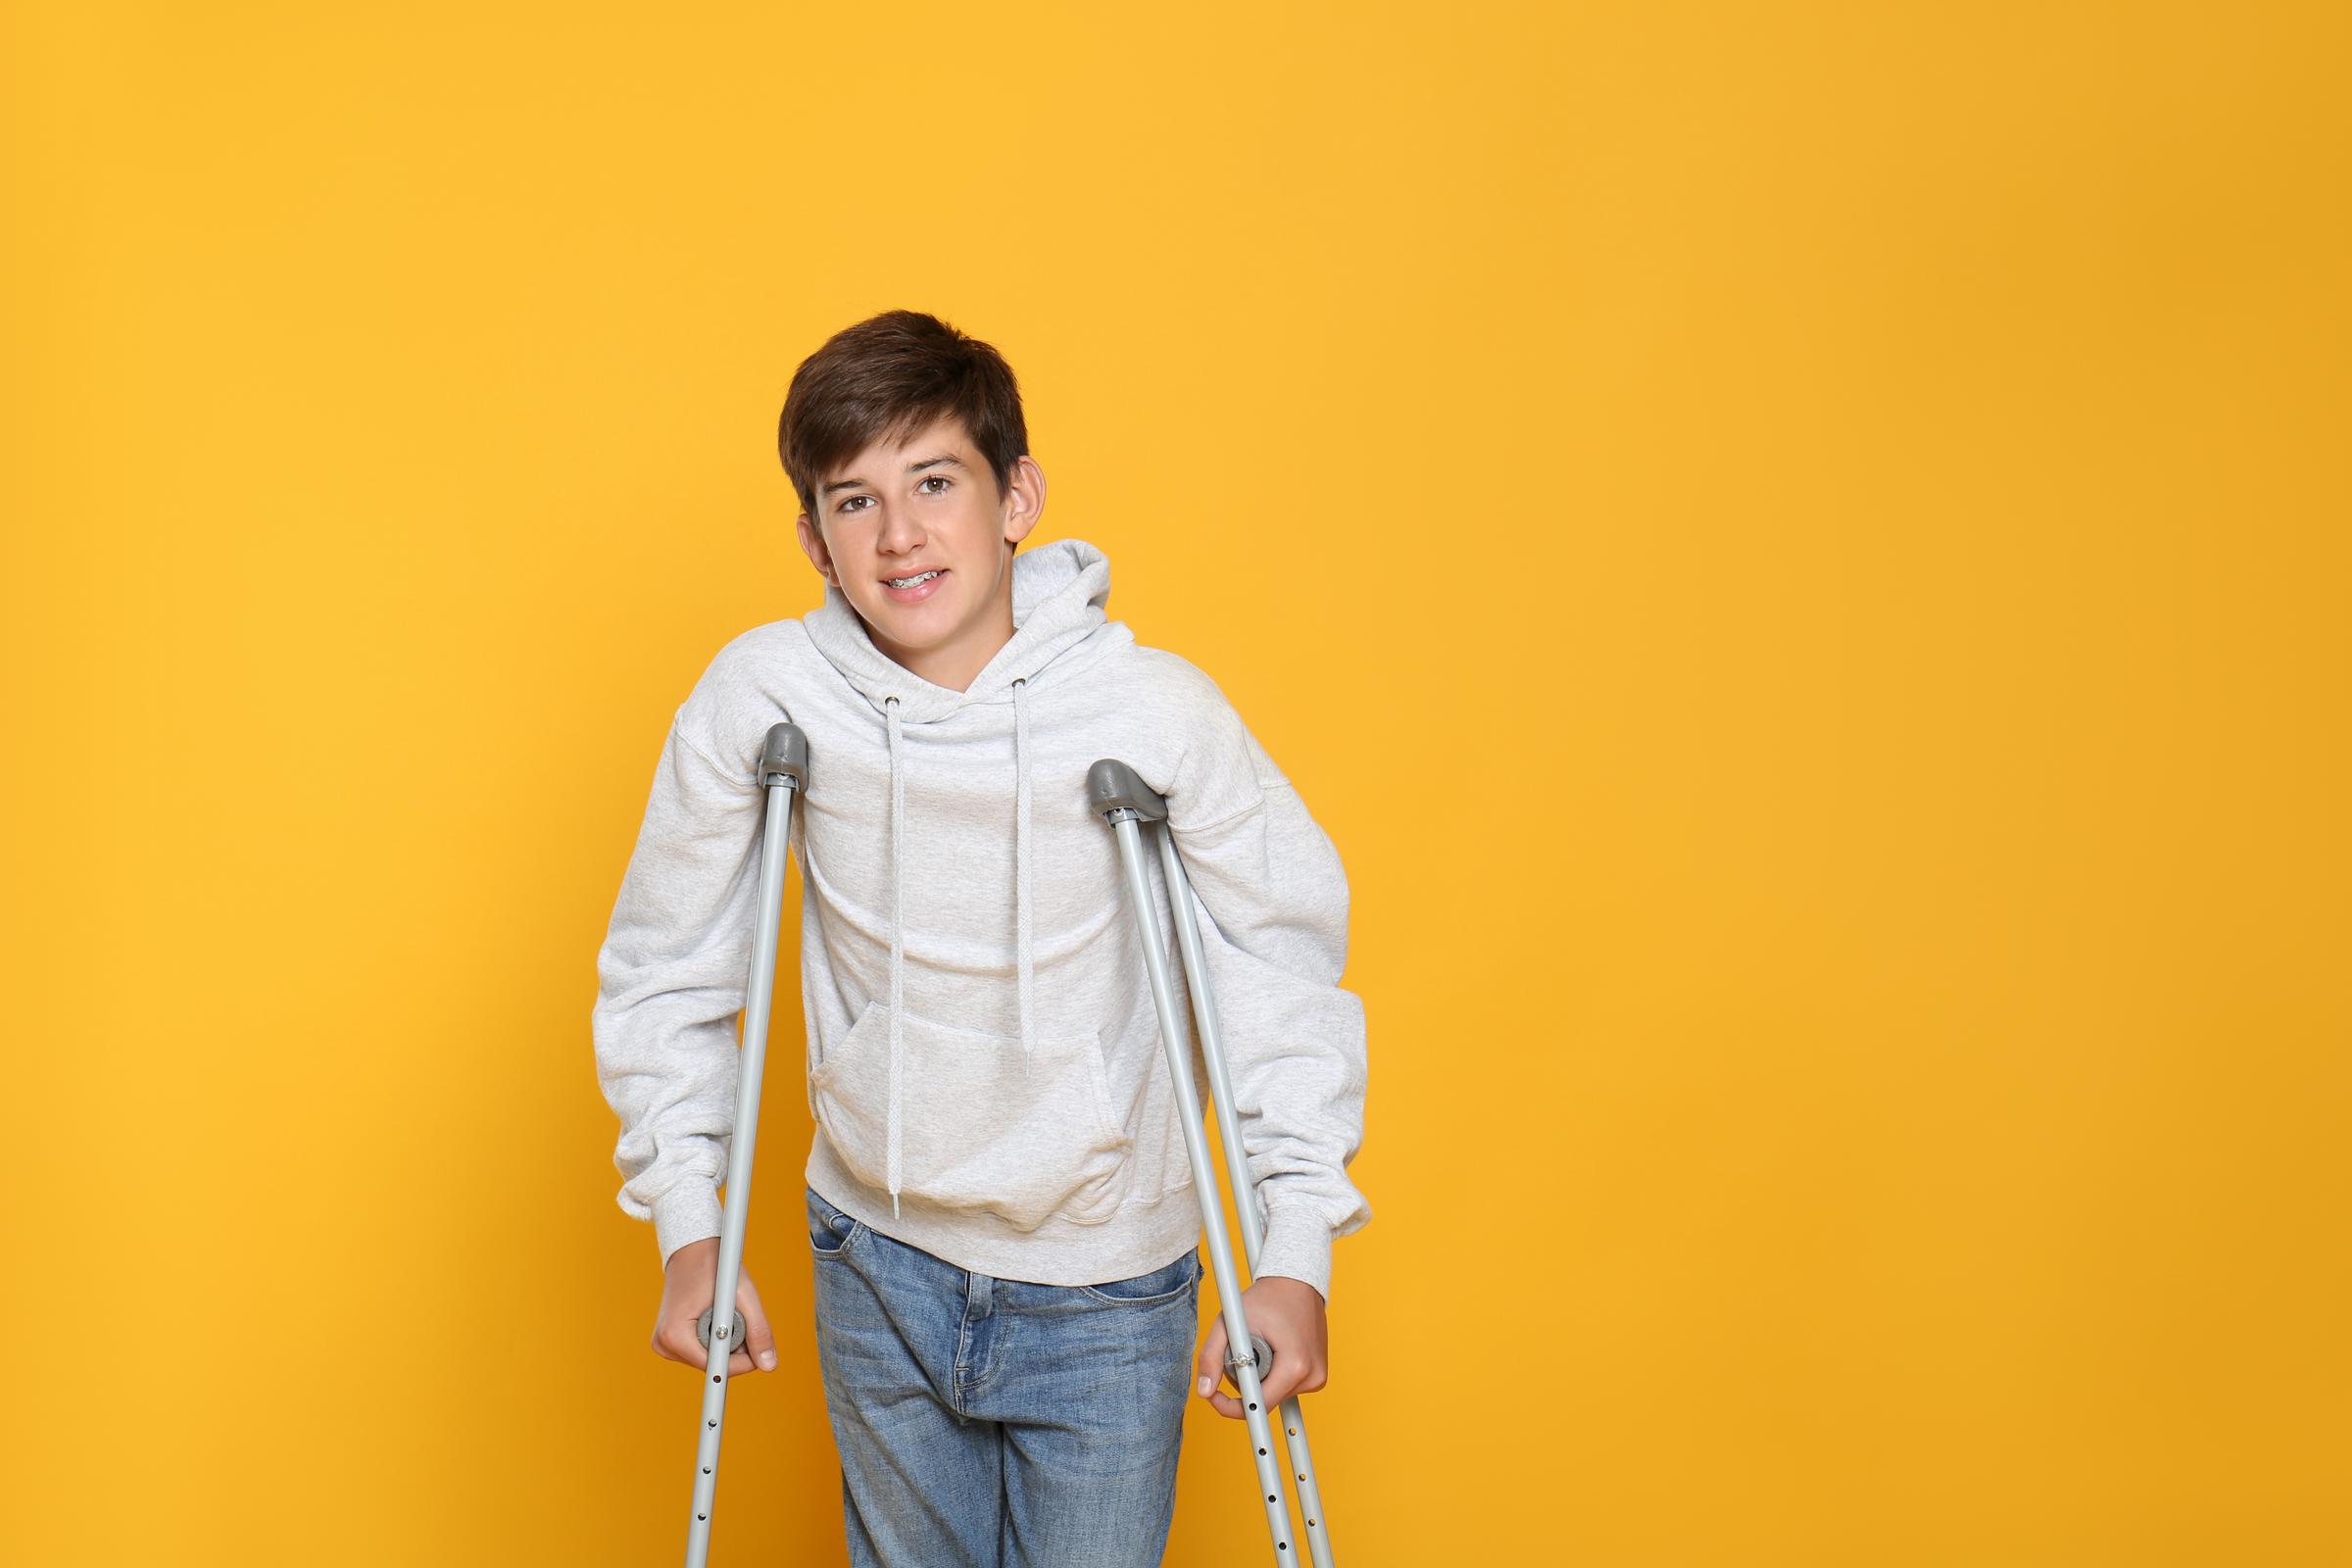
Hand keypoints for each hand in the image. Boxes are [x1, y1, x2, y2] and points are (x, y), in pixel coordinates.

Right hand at [652, 1237, 777, 1376]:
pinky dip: (714, 1338)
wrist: (692, 1249)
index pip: (716, 1367)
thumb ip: (758, 1331)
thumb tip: (769, 1365)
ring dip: (725, 1342)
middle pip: (713, 1364)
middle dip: (734, 1347)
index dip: (742, 1361)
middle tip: (738, 1314)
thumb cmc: (714, 1266)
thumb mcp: (742, 1296)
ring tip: (723, 1311)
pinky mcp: (668, 1341)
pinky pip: (701, 1351)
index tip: (759, 1352)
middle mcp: (664, 1344)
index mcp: (675, 1336)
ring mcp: (664, 1344)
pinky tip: (714, 1316)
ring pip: (708, 1358)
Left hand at [1195, 1275, 1327, 1418]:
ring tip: (1259, 1346)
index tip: (1214, 1397)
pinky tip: (1272, 1351)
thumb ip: (1211, 1357)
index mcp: (1295, 1366)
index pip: (1258, 1406)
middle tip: (1241, 1350)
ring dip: (1260, 1378)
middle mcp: (1312, 1376)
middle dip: (1245, 1383)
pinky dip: (1273, 1374)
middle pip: (1265, 1400)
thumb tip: (1203, 1391)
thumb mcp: (1230, 1322)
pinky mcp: (1318, 1376)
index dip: (1231, 1406)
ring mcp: (1318, 1378)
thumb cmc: (1266, 1298)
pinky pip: (1286, 1386)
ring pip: (1275, 1394)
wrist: (1297, 1282)